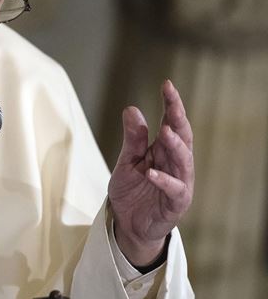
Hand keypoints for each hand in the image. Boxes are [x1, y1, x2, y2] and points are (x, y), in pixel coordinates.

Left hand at [108, 80, 193, 265]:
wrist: (128, 224)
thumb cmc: (132, 191)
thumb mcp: (126, 161)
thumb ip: (132, 139)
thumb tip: (132, 109)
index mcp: (163, 150)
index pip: (171, 123)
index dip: (171, 104)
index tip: (167, 85)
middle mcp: (175, 163)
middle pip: (182, 137)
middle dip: (178, 118)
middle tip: (172, 101)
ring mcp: (178, 183)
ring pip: (183, 161)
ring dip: (175, 146)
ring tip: (166, 131)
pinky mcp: (176, 203)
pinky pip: (174, 190)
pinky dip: (163, 180)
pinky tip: (151, 171)